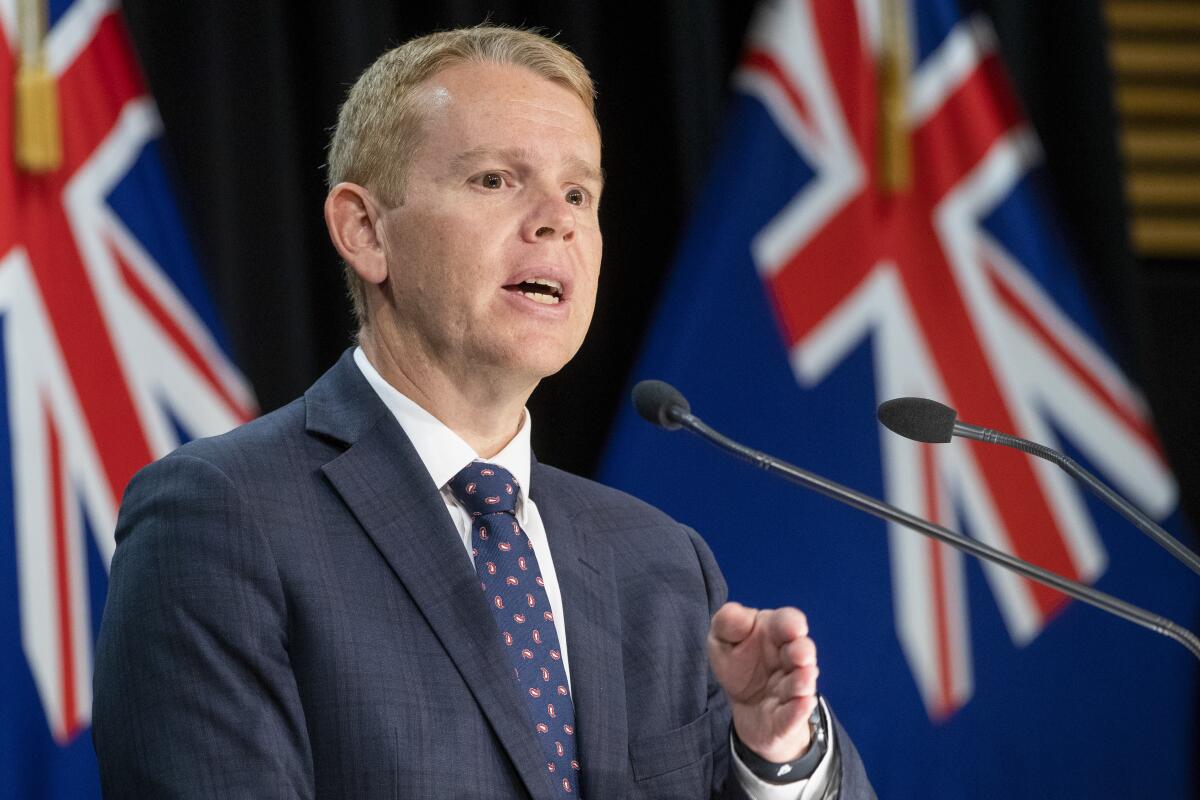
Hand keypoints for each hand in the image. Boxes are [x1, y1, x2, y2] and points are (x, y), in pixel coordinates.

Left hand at [707, 601, 818, 762]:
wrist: (744, 707)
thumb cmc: (739, 664)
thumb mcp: (723, 639)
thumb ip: (727, 623)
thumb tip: (738, 615)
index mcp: (776, 634)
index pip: (788, 622)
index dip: (792, 623)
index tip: (793, 628)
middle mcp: (789, 660)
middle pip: (802, 652)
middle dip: (802, 651)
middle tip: (800, 653)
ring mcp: (791, 689)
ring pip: (801, 684)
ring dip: (803, 681)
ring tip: (804, 677)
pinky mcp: (787, 717)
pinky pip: (794, 714)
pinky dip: (799, 710)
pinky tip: (803, 703)